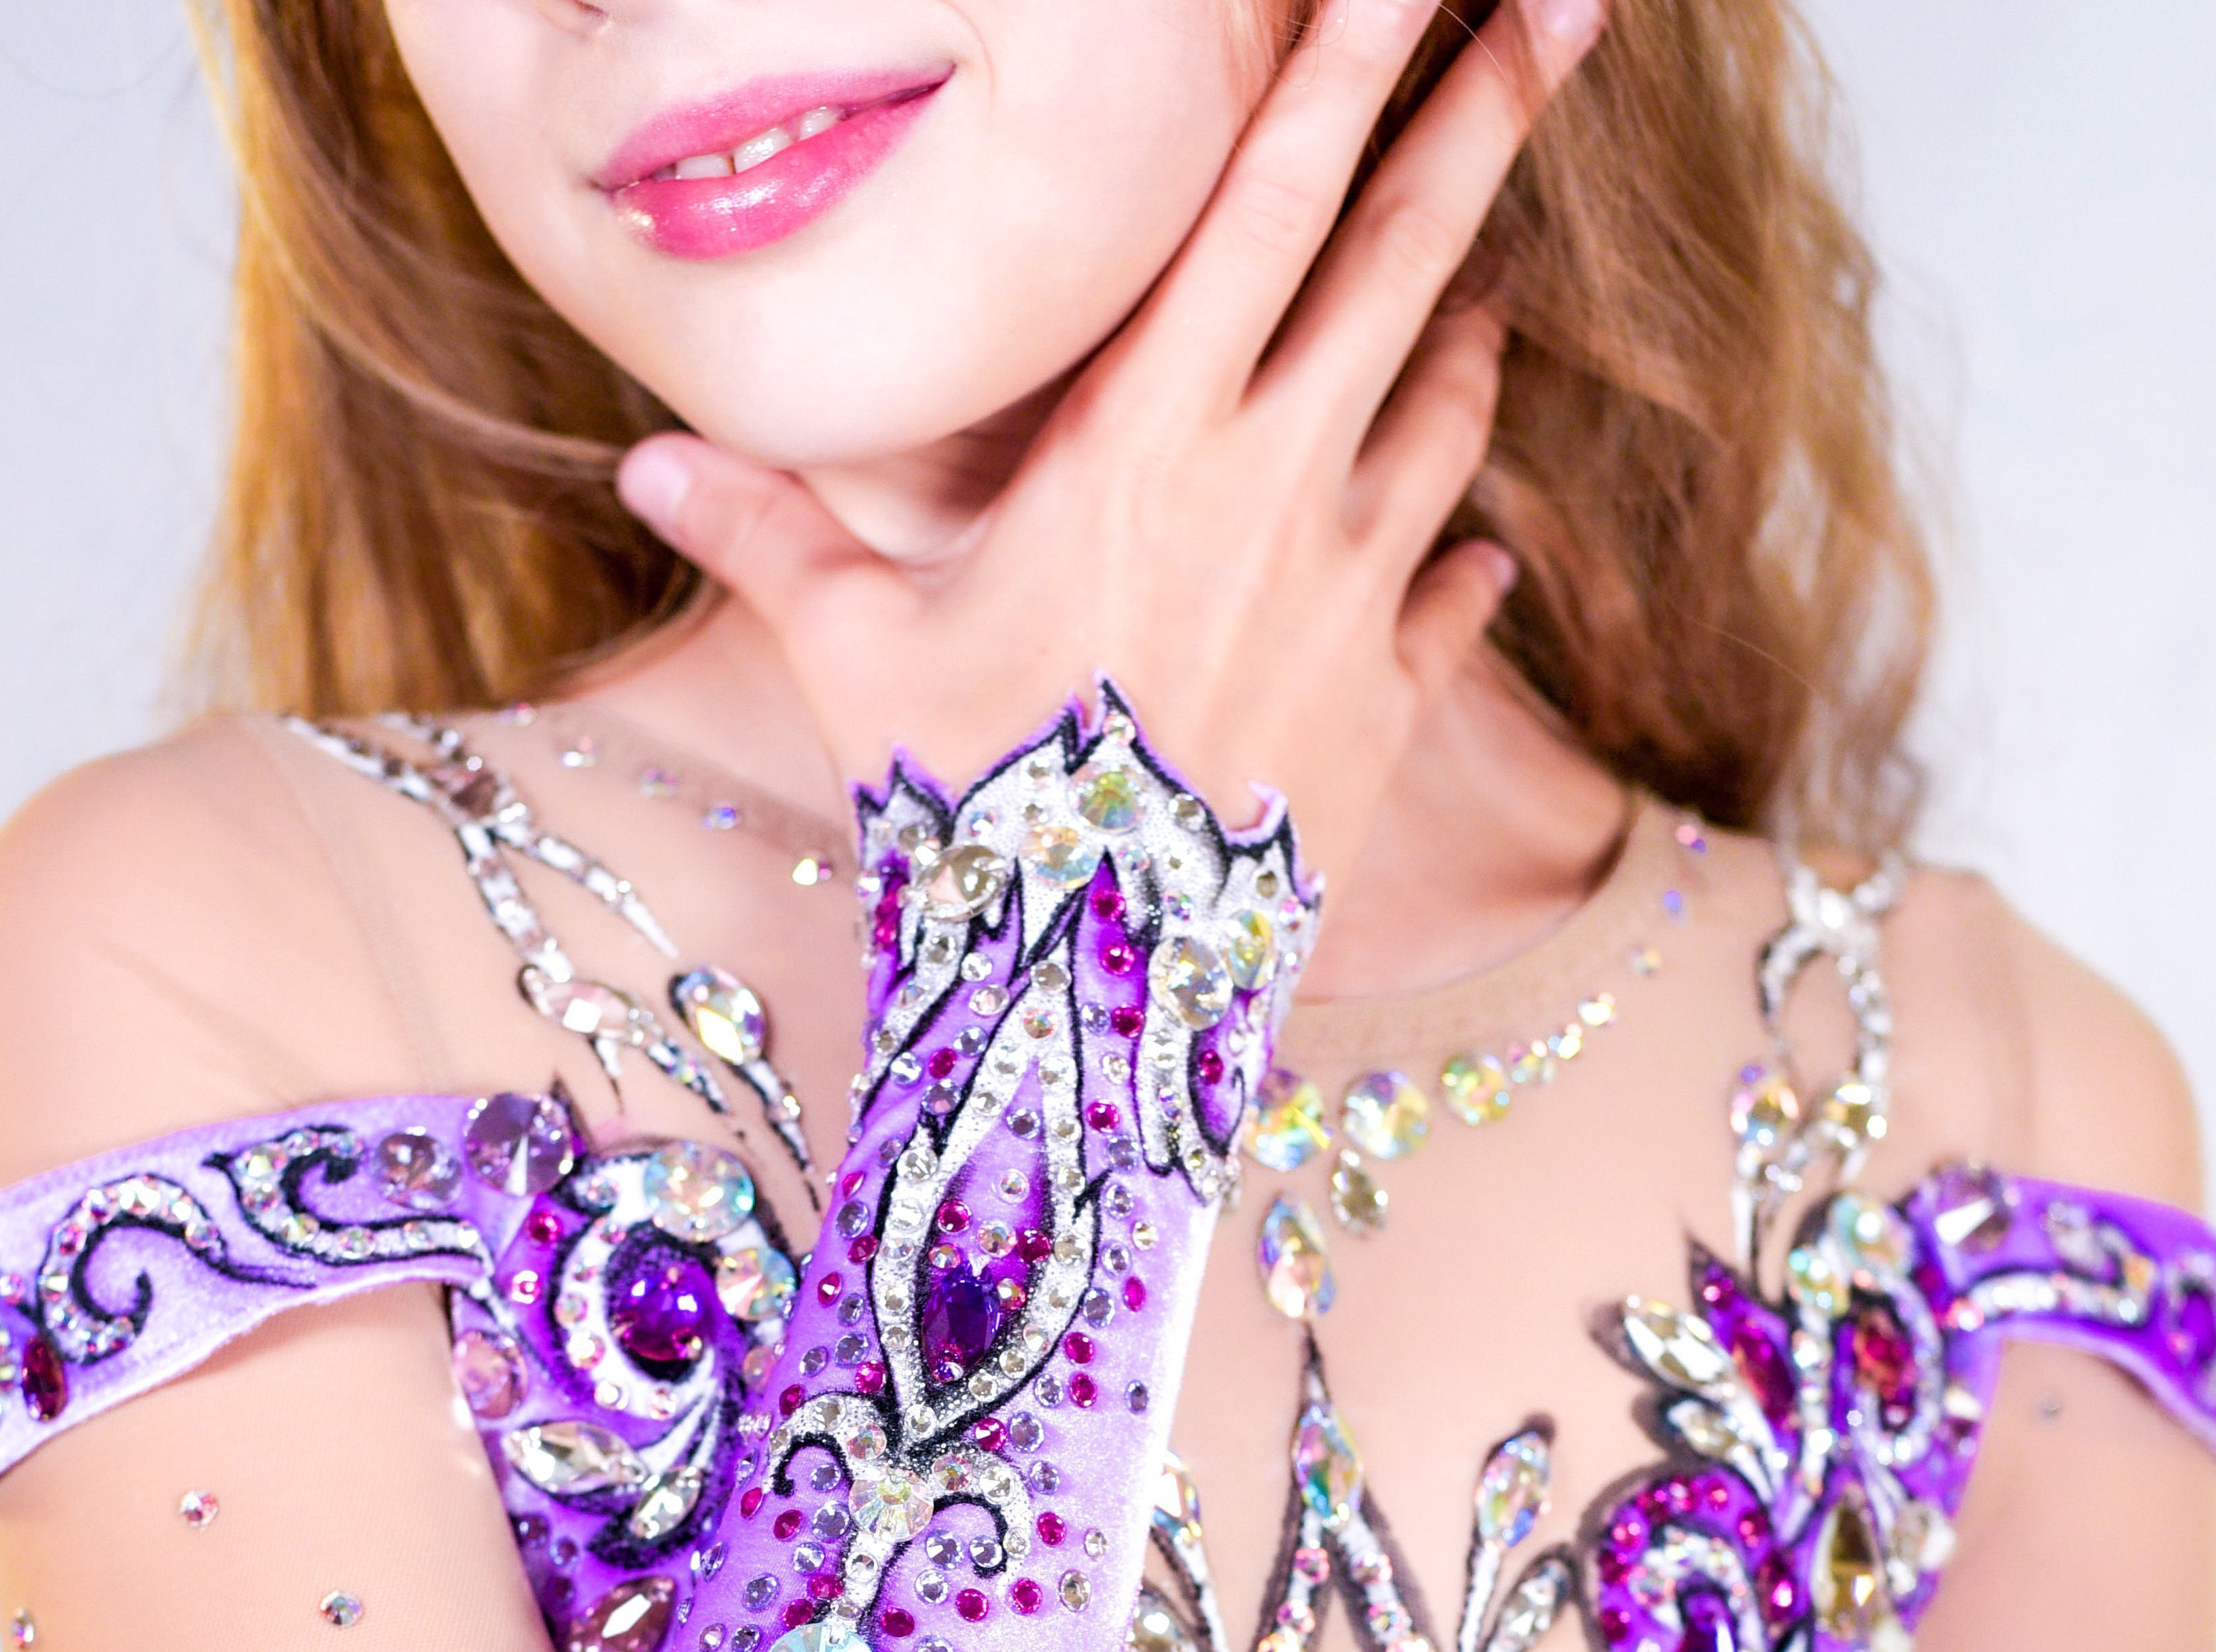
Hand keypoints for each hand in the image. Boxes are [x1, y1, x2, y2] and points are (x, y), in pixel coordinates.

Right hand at [616, 0, 1608, 884]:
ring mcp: (1352, 594)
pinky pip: (1458, 594)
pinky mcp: (1391, 704)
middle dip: (1485, 115)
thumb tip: (646, 461)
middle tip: (1569, 8)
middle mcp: (1273, 489)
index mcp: (1145, 444)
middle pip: (1405, 259)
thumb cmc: (970, 807)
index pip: (1261, 210)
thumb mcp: (854, 659)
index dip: (1339, 70)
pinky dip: (1466, 559)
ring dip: (1464, 338)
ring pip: (1446, 413)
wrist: (1096, 989)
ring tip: (1473, 299)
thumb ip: (771, 539)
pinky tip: (1472, 553)